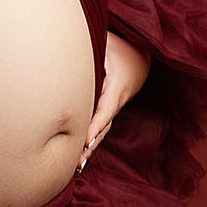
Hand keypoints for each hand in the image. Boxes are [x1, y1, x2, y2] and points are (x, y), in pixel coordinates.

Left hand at [80, 32, 150, 167]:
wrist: (140, 57)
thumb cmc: (121, 47)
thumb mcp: (109, 41)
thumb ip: (92, 43)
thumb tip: (66, 40)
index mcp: (118, 84)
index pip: (106, 108)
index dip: (96, 124)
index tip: (86, 139)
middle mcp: (116, 100)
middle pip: (103, 126)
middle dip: (91, 144)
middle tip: (77, 160)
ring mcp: (113, 108)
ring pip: (101, 131)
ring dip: (90, 149)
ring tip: (76, 166)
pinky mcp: (107, 112)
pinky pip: (99, 129)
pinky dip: (90, 144)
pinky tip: (78, 161)